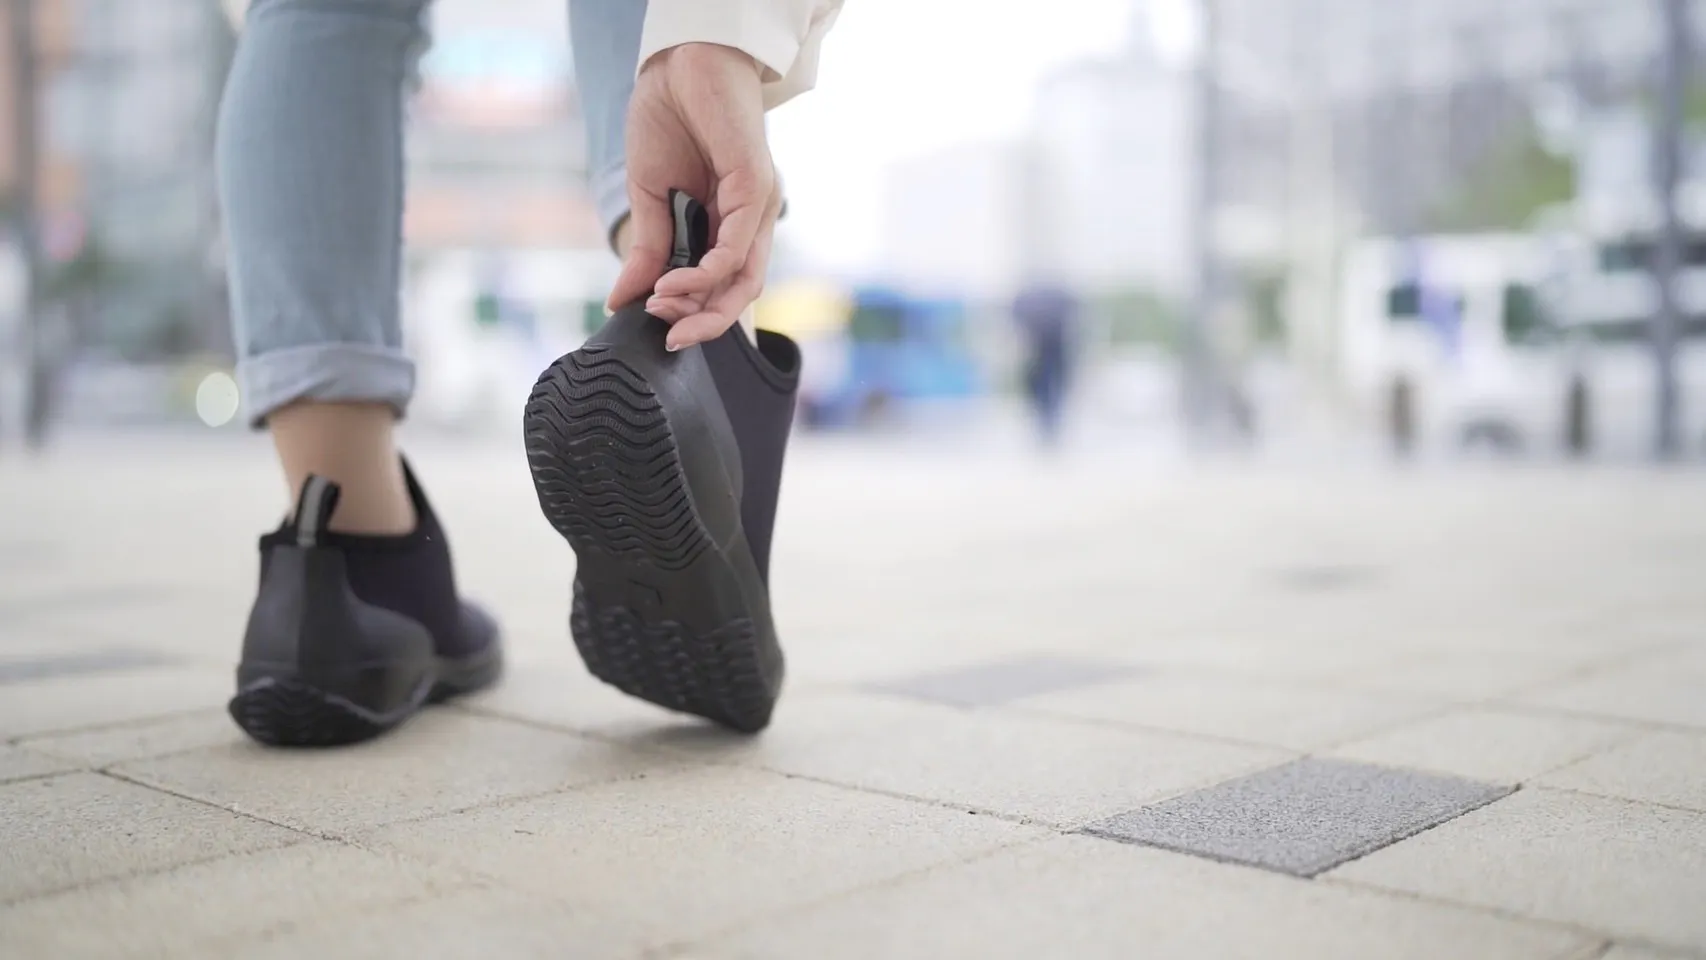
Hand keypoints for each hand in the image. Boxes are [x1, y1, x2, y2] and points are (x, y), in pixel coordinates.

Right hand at [608, 43, 782, 350]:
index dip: (691, 313)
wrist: (678, 65)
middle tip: (666, 336)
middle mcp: (750, 220)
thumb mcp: (650, 196)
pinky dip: (707, 271)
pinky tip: (675, 281)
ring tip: (661, 305)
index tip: (652, 323)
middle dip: (704, 323)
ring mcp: (758, 205)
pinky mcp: (757, 187)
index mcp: (729, 224)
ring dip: (702, 302)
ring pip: (743, 277)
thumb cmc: (669, 122)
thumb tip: (622, 299)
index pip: (721, 286)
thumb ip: (649, 249)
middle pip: (739, 292)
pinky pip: (738, 246)